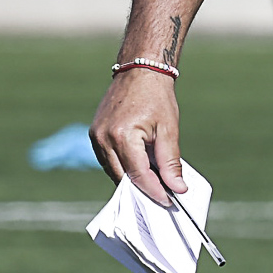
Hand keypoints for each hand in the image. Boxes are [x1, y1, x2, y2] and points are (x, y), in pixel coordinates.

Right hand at [89, 69, 187, 207]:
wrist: (139, 69)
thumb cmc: (157, 97)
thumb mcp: (169, 130)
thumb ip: (170, 163)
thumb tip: (177, 189)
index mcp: (122, 136)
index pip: (139, 176)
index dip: (155, 191)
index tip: (169, 202)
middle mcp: (104, 138)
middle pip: (123, 178)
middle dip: (142, 190)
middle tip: (163, 197)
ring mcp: (96, 136)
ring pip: (113, 171)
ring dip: (131, 180)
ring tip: (154, 184)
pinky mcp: (94, 133)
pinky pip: (107, 160)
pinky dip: (122, 168)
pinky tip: (139, 169)